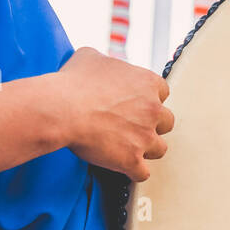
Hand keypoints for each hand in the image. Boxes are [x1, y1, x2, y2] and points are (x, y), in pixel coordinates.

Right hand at [56, 47, 173, 181]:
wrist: (62, 109)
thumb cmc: (73, 82)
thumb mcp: (89, 57)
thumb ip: (106, 63)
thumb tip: (99, 64)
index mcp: (147, 82)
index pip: (162, 92)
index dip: (149, 100)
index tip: (135, 105)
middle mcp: (152, 109)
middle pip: (167, 122)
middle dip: (152, 125)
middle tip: (132, 127)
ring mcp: (145, 136)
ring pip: (160, 149)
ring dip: (146, 150)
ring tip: (127, 149)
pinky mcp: (132, 159)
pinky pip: (143, 173)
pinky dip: (134, 172)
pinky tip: (123, 167)